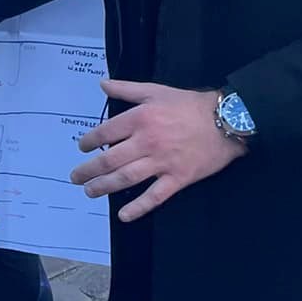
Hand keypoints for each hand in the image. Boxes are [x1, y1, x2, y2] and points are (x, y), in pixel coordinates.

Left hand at [70, 80, 244, 221]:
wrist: (225, 121)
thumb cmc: (189, 104)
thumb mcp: (156, 90)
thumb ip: (126, 89)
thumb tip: (102, 84)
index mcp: (140, 118)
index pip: (106, 132)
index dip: (89, 141)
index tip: (82, 148)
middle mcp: (147, 141)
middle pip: (111, 159)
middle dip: (89, 170)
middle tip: (75, 177)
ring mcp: (162, 162)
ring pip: (127, 178)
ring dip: (105, 186)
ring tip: (90, 192)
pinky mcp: (178, 178)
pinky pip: (155, 196)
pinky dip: (139, 207)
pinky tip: (123, 215)